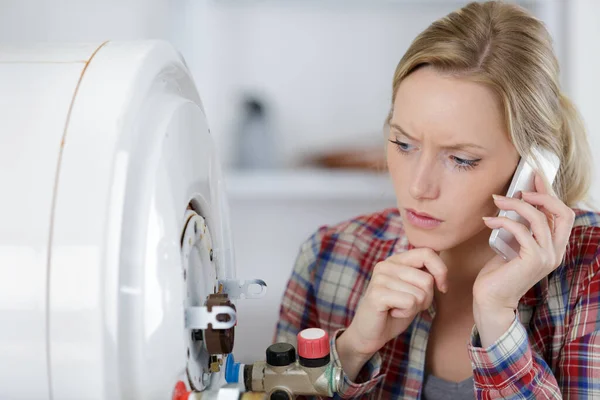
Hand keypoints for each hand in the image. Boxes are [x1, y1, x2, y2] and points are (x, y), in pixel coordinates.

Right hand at [344, 248, 447, 356]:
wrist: (370, 333)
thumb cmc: (396, 311)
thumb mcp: (415, 290)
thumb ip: (426, 275)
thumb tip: (443, 269)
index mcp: (396, 260)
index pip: (427, 253)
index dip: (441, 271)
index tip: (442, 288)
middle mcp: (386, 264)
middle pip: (427, 279)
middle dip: (426, 298)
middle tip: (408, 304)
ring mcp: (380, 278)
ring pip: (420, 294)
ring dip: (415, 308)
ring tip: (398, 308)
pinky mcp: (377, 294)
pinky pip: (410, 303)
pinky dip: (406, 313)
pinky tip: (393, 312)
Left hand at [473, 173, 574, 342]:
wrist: (491, 300)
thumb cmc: (498, 274)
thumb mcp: (512, 245)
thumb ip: (520, 229)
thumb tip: (515, 202)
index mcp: (554, 247)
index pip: (563, 214)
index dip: (550, 194)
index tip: (534, 178)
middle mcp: (555, 252)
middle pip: (562, 213)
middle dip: (542, 195)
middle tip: (519, 189)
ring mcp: (546, 257)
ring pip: (539, 219)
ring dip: (516, 205)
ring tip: (497, 200)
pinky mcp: (532, 260)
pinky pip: (521, 231)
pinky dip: (504, 221)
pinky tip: (489, 221)